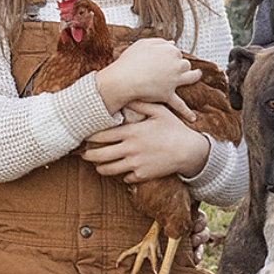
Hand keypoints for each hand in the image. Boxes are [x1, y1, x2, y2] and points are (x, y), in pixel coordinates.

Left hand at [82, 100, 210, 181]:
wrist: (189, 151)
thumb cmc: (174, 129)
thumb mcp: (160, 111)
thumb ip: (142, 104)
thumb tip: (128, 96)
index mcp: (131, 133)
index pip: (103, 136)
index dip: (90, 137)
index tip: (84, 137)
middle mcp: (130, 149)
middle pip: (100, 155)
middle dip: (88, 155)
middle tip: (83, 154)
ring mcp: (135, 164)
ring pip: (109, 169)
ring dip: (100, 168)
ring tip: (97, 166)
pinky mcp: (142, 175)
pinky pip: (125, 178)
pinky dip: (122, 175)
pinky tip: (120, 172)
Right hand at [96, 38, 201, 117]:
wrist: (123, 80)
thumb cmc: (129, 61)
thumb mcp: (143, 44)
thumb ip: (159, 42)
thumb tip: (172, 43)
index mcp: (170, 51)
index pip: (175, 52)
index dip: (170, 55)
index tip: (164, 59)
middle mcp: (176, 65)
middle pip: (184, 63)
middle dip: (181, 64)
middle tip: (174, 67)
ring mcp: (174, 81)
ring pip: (191, 77)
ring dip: (195, 76)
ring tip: (197, 76)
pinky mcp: (168, 95)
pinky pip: (180, 105)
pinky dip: (187, 112)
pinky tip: (193, 118)